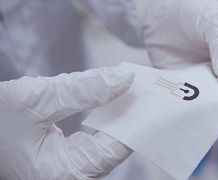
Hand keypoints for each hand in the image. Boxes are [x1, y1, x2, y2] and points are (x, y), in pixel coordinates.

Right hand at [0, 67, 133, 178]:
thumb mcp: (36, 99)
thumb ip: (84, 90)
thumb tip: (123, 78)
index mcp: (64, 174)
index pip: (117, 148)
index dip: (136, 119)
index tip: (150, 94)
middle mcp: (71, 176)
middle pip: (115, 146)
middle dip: (129, 115)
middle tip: (144, 88)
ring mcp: (69, 168)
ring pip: (106, 141)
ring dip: (118, 114)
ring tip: (131, 90)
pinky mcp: (67, 157)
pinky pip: (95, 139)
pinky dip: (104, 118)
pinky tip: (111, 99)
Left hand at [134, 0, 217, 119]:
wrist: (161, 14)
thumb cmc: (196, 13)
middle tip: (207, 104)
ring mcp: (212, 86)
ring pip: (215, 108)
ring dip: (205, 110)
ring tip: (190, 102)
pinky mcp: (192, 91)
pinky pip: (194, 106)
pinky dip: (188, 107)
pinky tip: (180, 101)